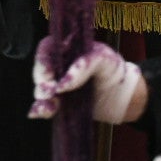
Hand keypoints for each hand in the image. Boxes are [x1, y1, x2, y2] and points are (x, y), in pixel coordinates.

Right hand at [29, 40, 145, 124]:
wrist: (120, 94)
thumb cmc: (112, 69)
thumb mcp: (105, 60)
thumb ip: (85, 64)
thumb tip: (63, 82)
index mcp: (68, 48)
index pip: (47, 48)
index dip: (42, 59)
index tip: (48, 73)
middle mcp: (59, 65)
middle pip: (40, 70)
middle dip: (42, 82)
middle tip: (50, 91)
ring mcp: (57, 84)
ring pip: (40, 90)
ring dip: (42, 98)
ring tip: (51, 106)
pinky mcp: (58, 102)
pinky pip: (43, 106)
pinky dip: (41, 110)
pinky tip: (44, 112)